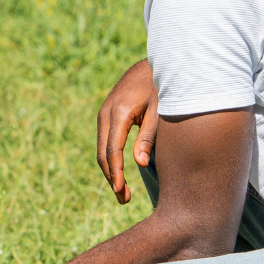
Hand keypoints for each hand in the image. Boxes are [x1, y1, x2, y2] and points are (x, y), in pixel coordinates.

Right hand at [96, 58, 158, 203]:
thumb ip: (149, 137)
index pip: (113, 150)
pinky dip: (110, 159)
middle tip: (123, 199)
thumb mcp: (160, 112)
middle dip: (111, 177)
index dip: (116, 173)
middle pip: (103, 153)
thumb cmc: (161, 87)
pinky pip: (105, 141)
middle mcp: (106, 113)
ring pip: (102, 148)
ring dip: (109, 170)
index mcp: (120, 112)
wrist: (152, 64)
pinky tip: (120, 172)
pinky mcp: (107, 114)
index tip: (121, 191)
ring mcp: (104, 113)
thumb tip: (138, 163)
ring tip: (122, 191)